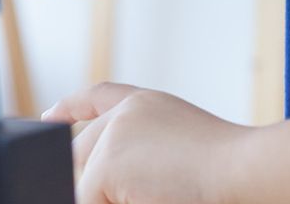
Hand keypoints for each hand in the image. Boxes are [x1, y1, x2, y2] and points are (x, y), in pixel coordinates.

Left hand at [43, 81, 253, 203]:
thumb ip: (139, 149)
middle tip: (140, 187)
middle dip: (90, 184)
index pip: (100, 97)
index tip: (49, 115)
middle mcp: (127, 111)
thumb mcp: (177, 149)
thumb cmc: (225, 169)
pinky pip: (90, 200)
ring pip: (85, 184)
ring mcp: (114, 133)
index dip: (72, 106)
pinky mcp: (106, 162)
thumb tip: (96, 178)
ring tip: (160, 189)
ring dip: (110, 198)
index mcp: (148, 104)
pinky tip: (150, 197)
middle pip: (82, 153)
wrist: (239, 168)